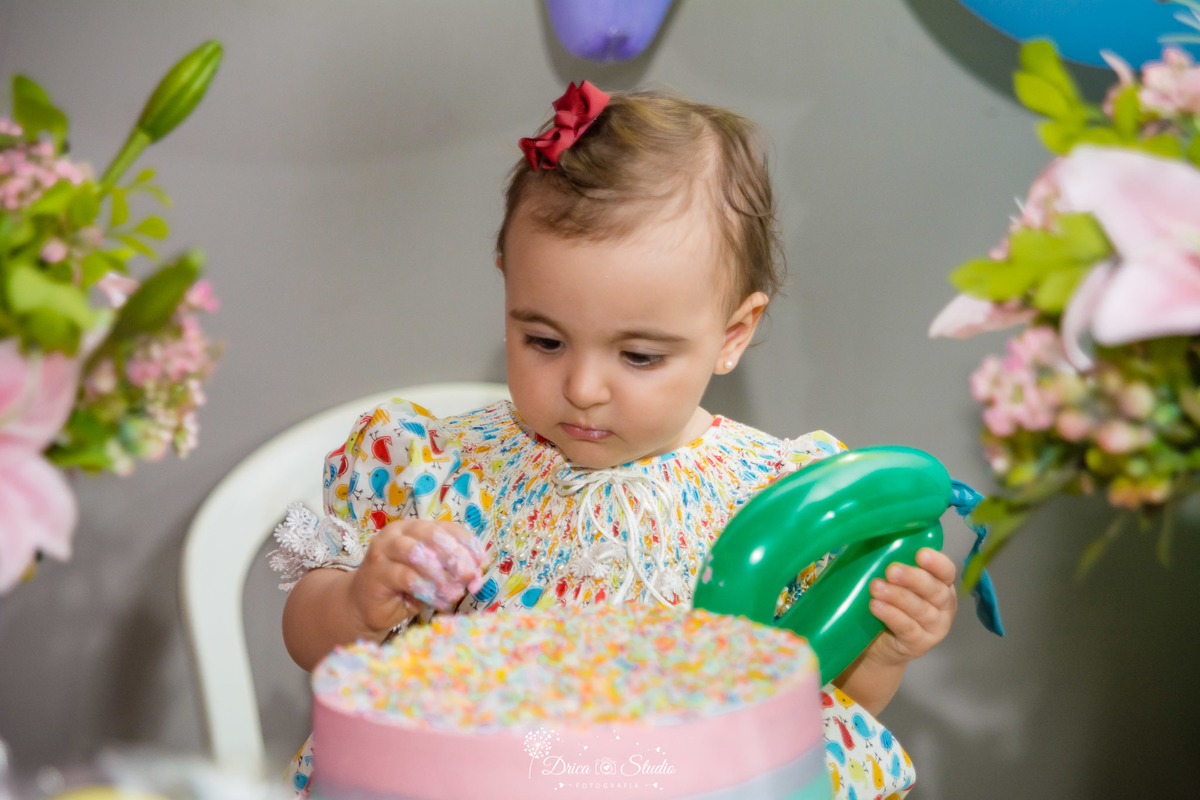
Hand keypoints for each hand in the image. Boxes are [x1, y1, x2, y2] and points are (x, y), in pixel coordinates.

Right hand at [348, 519, 486, 634]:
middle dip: (455, 555)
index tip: (481, 563)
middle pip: (432, 535)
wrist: (364, 606)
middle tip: (469, 576)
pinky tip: (439, 602)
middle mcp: (398, 533)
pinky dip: (427, 590)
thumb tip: (477, 576)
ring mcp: (384, 550)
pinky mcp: (376, 572)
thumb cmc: (404, 588)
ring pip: (417, 553)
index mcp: (415, 527)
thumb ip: (453, 572)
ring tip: (455, 594)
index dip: (467, 543)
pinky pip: (406, 577)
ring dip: (441, 575)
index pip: (447, 527)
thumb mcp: (434, 577)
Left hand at [864, 547, 956, 666]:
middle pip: (935, 590)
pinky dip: (892, 616)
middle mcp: (944, 605)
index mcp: (940, 583)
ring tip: (875, 588)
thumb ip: (888, 560)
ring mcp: (935, 627)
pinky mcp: (920, 644)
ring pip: (920, 609)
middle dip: (913, 578)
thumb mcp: (889, 580)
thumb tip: (869, 534)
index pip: (946, 571)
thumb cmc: (886, 602)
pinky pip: (908, 628)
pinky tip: (876, 606)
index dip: (937, 563)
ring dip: (898, 597)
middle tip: (891, 570)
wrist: (878, 644)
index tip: (921, 554)